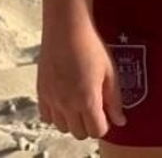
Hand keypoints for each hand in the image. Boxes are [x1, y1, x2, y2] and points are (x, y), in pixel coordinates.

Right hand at [37, 12, 126, 139]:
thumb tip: (120, 120)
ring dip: (73, 121)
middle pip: (79, 133)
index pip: (96, 130)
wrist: (66, 28)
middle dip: (90, 125)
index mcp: (86, 99)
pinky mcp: (41, 92)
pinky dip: (56, 114)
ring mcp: (51, 99)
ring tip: (80, 104)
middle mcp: (67, 103)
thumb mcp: (110, 73)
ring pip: (62, 127)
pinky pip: (46, 116)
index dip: (104, 124)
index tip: (107, 114)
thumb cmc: (91, 46)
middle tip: (96, 109)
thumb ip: (114, 100)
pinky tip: (65, 101)